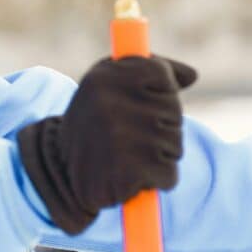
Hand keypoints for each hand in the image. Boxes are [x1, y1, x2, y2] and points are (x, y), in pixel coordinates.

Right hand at [17, 55, 197, 234]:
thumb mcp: (110, 85)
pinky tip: (131, 176)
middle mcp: (110, 102)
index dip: (157, 90)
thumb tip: (192, 76)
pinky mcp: (129, 170)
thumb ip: (150, 71)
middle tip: (127, 135)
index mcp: (104, 76)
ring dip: (159, 155)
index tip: (139, 101)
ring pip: (174, 144)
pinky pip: (168, 174)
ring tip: (127, 155)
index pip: (161, 74)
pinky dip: (157, 180)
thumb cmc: (94, 123)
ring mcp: (120, 137)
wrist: (59, 172)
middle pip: (173, 110)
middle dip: (160, 125)